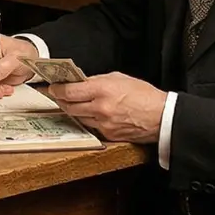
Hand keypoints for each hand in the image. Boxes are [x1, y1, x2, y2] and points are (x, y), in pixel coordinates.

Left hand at [46, 73, 165, 143]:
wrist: (162, 117)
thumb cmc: (144, 95)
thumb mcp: (119, 78)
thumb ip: (97, 80)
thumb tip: (81, 82)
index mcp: (102, 90)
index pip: (69, 91)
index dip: (56, 89)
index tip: (52, 87)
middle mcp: (100, 108)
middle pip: (69, 106)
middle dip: (60, 100)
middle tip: (57, 95)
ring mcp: (103, 123)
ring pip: (78, 118)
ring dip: (73, 111)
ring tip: (72, 104)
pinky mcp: (108, 135)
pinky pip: (91, 126)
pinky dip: (88, 120)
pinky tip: (89, 114)